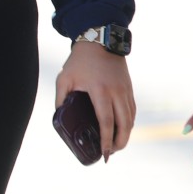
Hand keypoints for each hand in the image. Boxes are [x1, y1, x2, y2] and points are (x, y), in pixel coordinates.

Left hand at [54, 43, 136, 158]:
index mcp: (100, 91)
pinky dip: (129, 122)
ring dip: (126, 134)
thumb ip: (61, 99)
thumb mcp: (64, 78)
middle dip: (120, 143)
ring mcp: (125, 90)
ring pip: (131, 118)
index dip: (106, 140)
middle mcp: (116, 92)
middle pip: (124, 124)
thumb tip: (60, 118)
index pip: (106, 122)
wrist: (101, 39)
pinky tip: (122, 129)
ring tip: (116, 144)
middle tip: (112, 153)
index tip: (105, 153)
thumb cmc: (80, 60)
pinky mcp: (129, 88)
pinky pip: (132, 110)